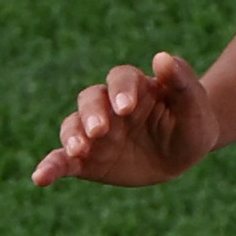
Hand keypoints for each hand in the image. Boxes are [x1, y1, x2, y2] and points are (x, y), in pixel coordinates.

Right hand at [31, 51, 219, 185]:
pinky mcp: (85, 160)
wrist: (183, 155)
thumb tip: (162, 57)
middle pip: (91, 99)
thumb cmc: (192, 124)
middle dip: (92, 113)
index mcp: (136, 87)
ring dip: (72, 135)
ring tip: (78, 149)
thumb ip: (182, 81)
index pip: (121, 79)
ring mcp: (95, 133)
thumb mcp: (195, 106)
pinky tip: (40, 178)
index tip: (127, 108)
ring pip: (72, 125)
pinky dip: (49, 167)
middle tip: (100, 130)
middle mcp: (109, 106)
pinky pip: (62, 161)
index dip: (121, 90)